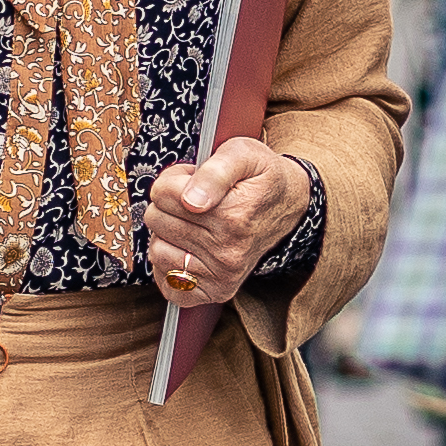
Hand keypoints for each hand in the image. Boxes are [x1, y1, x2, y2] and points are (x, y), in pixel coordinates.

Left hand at [139, 135, 309, 310]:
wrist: (288, 205)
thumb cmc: (261, 177)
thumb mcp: (243, 153)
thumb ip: (214, 171)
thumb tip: (190, 200)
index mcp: (233, 216)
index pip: (162, 193)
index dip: (174, 179)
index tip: (192, 179)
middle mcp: (228, 251)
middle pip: (156, 219)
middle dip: (169, 204)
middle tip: (195, 200)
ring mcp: (223, 275)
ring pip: (156, 250)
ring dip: (167, 234)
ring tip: (193, 223)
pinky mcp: (217, 291)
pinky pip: (168, 283)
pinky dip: (169, 265)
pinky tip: (186, 249)